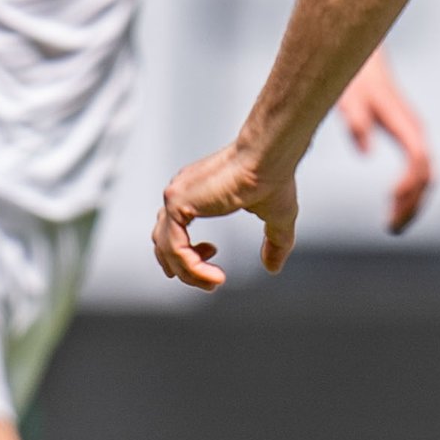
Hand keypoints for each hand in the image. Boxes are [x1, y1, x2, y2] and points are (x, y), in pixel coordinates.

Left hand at [153, 141, 297, 291]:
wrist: (269, 157)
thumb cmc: (273, 177)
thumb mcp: (276, 218)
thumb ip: (274, 243)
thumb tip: (273, 268)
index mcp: (195, 194)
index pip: (173, 231)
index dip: (188, 255)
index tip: (213, 260)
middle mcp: (180, 193)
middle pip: (163, 242)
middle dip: (184, 268)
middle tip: (211, 280)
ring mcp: (175, 196)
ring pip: (166, 249)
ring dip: (189, 274)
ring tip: (215, 282)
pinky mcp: (177, 203)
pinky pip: (174, 248)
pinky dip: (192, 268)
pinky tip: (214, 276)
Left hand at [333, 59, 435, 234]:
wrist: (365, 63)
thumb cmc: (355, 81)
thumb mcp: (350, 99)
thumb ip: (356, 122)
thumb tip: (364, 153)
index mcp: (404, 124)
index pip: (418, 159)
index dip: (410, 182)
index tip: (390, 199)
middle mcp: (416, 132)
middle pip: (427, 176)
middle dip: (413, 204)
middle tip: (390, 228)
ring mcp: (415, 137)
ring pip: (426, 178)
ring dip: (413, 204)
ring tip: (392, 227)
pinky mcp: (409, 140)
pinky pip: (418, 173)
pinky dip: (410, 194)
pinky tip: (394, 206)